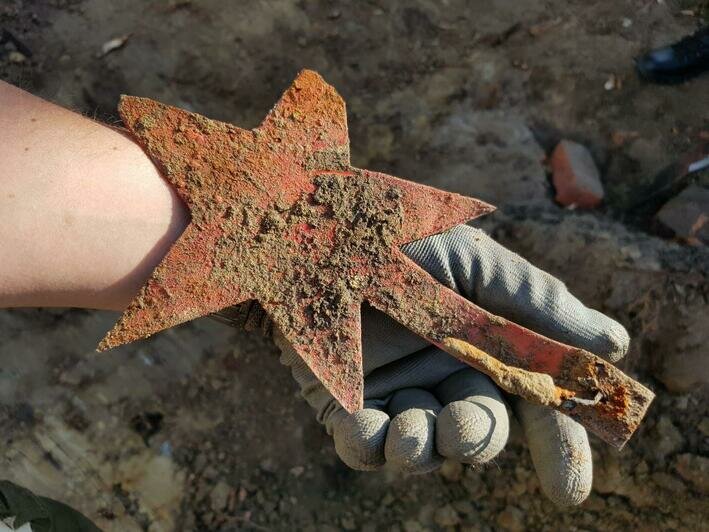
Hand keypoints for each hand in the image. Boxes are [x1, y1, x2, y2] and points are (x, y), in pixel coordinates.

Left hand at [272, 225, 628, 505]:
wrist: (318, 227)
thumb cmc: (401, 236)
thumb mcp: (478, 265)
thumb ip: (539, 306)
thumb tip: (617, 346)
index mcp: (486, 345)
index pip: (533, 405)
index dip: (555, 445)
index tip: (569, 486)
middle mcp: (443, 373)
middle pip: (481, 431)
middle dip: (479, 439)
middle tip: (468, 429)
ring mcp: (393, 389)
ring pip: (424, 447)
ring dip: (426, 447)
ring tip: (414, 428)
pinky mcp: (342, 400)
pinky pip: (361, 446)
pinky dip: (370, 447)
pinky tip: (370, 427)